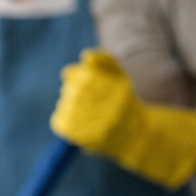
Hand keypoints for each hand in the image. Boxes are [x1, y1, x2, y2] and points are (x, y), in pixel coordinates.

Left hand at [51, 49, 195, 188]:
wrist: (135, 135)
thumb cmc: (123, 100)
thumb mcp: (120, 76)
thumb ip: (105, 61)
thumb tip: (86, 56)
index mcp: (120, 90)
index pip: (87, 77)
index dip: (74, 75)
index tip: (71, 76)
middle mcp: (113, 108)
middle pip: (75, 92)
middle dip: (69, 89)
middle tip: (71, 92)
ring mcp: (102, 125)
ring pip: (67, 107)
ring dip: (64, 104)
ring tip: (73, 107)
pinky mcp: (89, 139)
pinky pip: (62, 123)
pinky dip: (60, 118)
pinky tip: (69, 118)